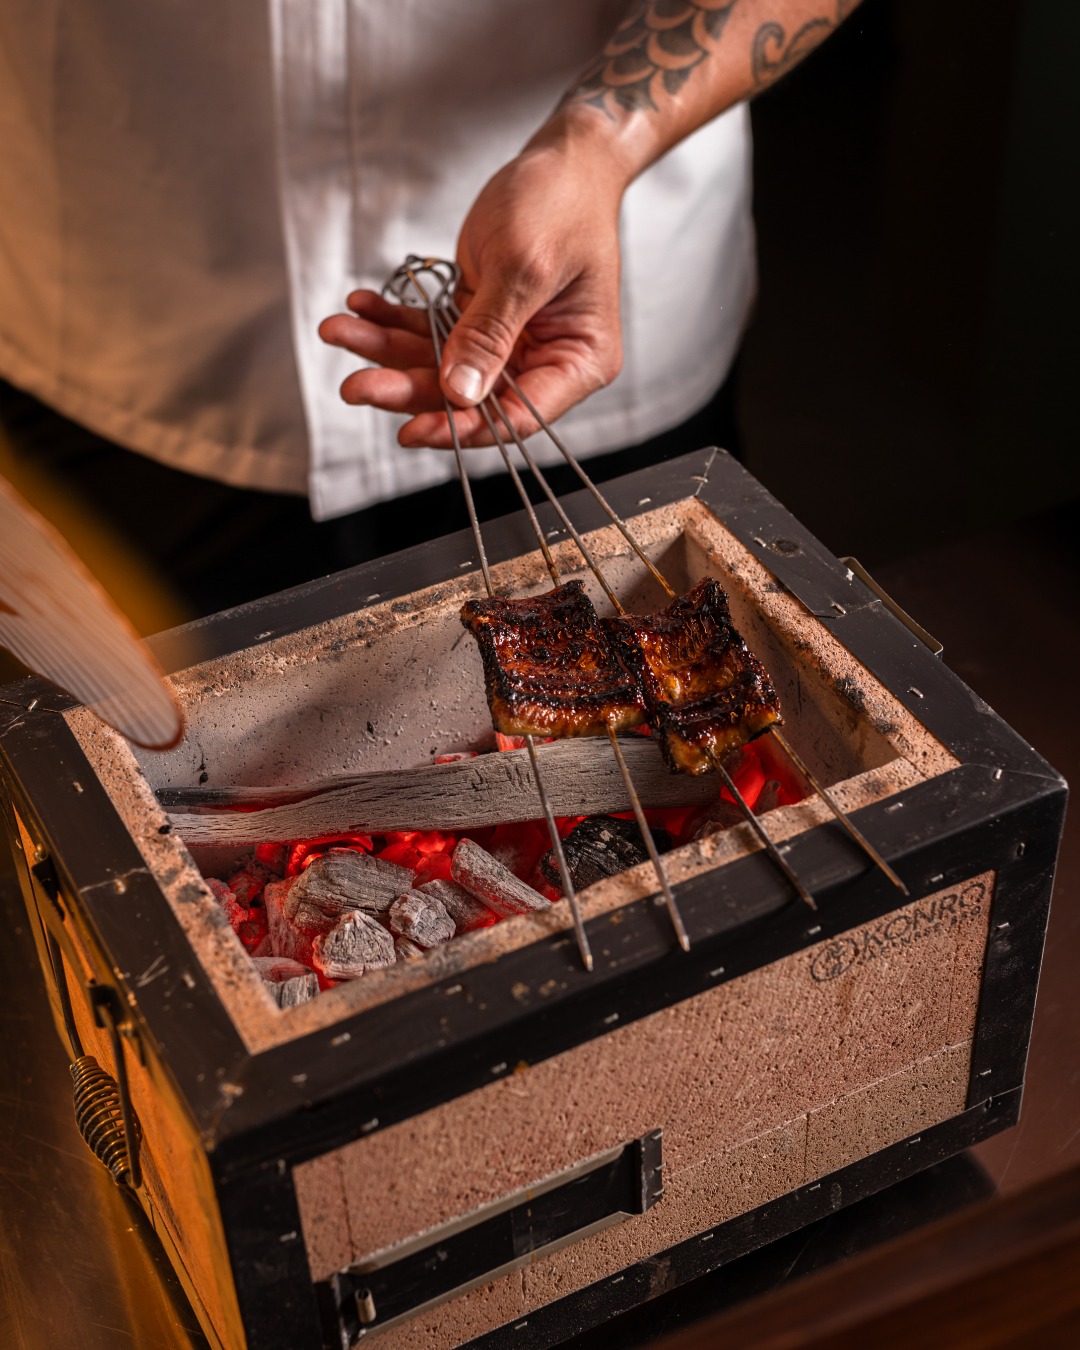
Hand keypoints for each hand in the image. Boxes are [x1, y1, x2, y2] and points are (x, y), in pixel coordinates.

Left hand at [319, 124, 628, 448]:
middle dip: (407, 388)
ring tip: (342, 332)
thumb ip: (489, 332)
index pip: (518, 417)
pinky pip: (430, 332)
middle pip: (469, 397)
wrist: (563, 159)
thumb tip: (459, 392)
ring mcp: (510, 343)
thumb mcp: (524, 266)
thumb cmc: (562, 203)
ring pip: (439, 366)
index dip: (463, 427)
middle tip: (355, 386)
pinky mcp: (480, 320)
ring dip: (387, 350)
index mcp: (578, 362)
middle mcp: (543, 361)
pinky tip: (361, 309)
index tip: (411, 429)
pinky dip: (393, 320)